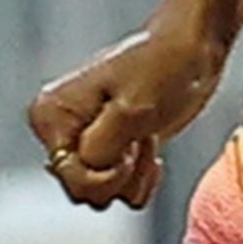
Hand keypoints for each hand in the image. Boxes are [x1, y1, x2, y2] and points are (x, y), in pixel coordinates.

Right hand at [30, 16, 229, 211]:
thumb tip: (87, 170)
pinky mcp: (106, 150)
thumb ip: (101, 147)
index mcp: (51, 115)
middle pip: (81, 190)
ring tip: (146, 138)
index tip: (130, 150)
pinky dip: (139, 180)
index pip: (68, 177)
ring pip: (100, 194)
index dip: (105, 175)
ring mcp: (82, 142)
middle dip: (119, 176)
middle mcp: (58, 131)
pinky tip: (150, 149)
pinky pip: (117, 190)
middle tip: (139, 138)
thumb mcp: (133, 109)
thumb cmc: (163, 67)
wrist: (191, 49)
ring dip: (133, 177)